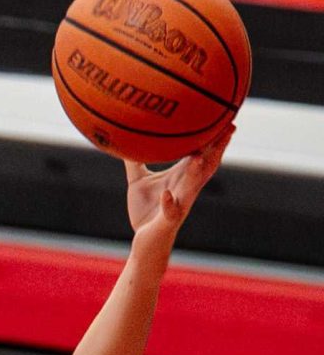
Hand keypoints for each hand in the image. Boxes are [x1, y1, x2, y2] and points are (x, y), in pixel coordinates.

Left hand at [125, 124, 233, 241]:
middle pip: (207, 165)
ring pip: (193, 187)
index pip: (202, 152)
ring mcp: (179, 204)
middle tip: (229, 127)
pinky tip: (167, 194)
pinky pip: (170, 212)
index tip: (223, 114)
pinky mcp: (168, 220)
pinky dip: (169, 203)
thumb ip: (135, 161)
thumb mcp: (138, 181)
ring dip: (196, 173)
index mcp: (181, 177)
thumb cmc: (146, 210)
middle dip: (218, 148)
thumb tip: (125, 139)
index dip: (213, 135)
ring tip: (198, 157)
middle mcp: (186, 188)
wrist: (144, 240)